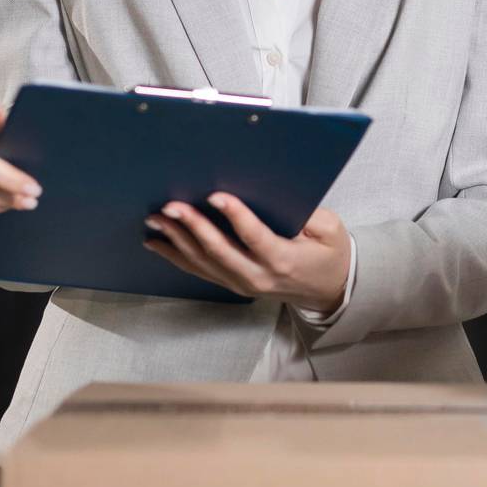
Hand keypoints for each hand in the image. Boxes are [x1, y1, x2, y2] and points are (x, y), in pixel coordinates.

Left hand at [144, 193, 350, 314]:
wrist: (328, 290)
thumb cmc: (329, 255)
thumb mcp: (330, 230)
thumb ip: (308, 215)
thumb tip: (276, 195)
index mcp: (283, 259)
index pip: (254, 236)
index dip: (235, 215)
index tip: (215, 195)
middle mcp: (258, 275)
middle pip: (219, 250)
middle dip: (192, 226)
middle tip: (171, 206)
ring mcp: (242, 283)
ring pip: (203, 262)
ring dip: (176, 240)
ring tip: (156, 220)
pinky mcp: (233, 284)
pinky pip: (200, 271)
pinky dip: (176, 256)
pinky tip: (157, 243)